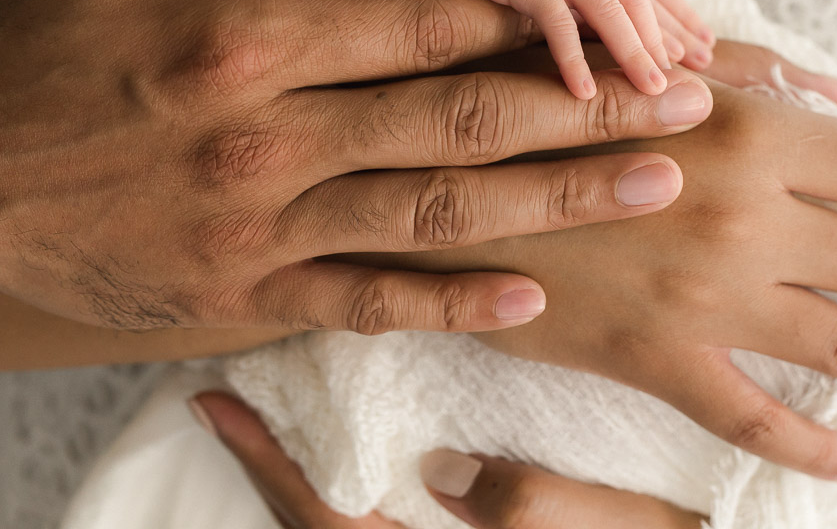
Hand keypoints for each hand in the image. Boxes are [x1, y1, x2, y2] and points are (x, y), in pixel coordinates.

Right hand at [0, 0, 715, 333]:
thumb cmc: (24, 48)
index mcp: (246, 41)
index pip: (420, 23)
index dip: (528, 21)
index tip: (610, 20)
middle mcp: (269, 139)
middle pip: (462, 120)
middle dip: (586, 109)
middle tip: (683, 104)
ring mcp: (264, 228)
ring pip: (439, 212)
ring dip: (557, 199)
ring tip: (653, 182)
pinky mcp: (246, 296)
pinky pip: (369, 302)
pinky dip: (453, 302)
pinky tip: (534, 295)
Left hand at [192, 391, 702, 528]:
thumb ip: (540, 509)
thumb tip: (444, 472)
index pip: (329, 523)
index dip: (270, 466)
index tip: (219, 401)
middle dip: (273, 468)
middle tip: (234, 397)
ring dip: (309, 477)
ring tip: (288, 411)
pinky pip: (386, 527)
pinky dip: (355, 491)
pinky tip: (372, 448)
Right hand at [385, 45, 836, 481]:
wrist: (439, 175)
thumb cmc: (546, 101)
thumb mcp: (648, 68)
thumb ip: (750, 72)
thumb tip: (836, 90)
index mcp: (750, 132)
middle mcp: (748, 217)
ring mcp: (708, 296)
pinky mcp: (659, 358)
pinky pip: (752, 418)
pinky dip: (812, 447)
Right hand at [515, 0, 715, 69]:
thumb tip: (608, 28)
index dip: (679, 10)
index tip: (706, 42)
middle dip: (669, 33)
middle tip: (701, 71)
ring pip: (610, 9)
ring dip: (635, 50)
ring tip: (654, 89)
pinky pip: (557, 24)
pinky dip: (573, 58)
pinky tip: (585, 92)